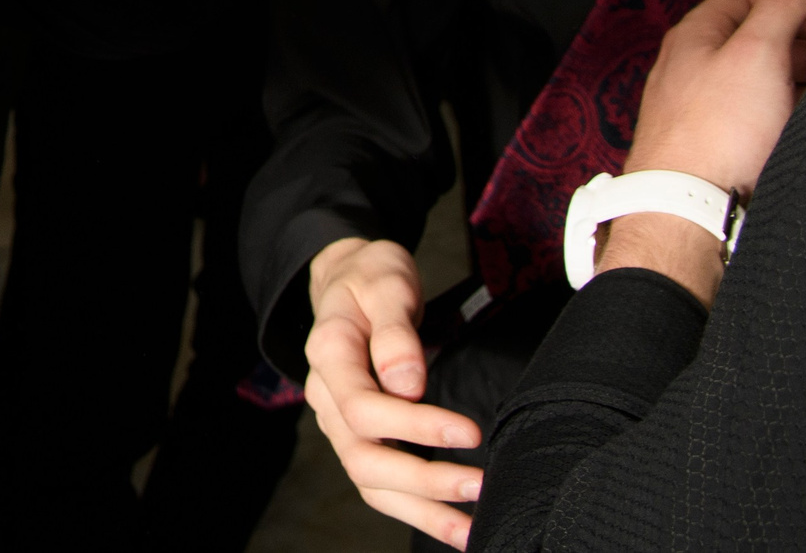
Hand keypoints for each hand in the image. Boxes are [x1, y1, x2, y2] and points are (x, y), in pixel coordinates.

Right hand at [304, 236, 481, 547]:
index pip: (362, 408)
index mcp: (328, 355)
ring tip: (473, 529)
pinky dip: (417, 511)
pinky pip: (381, 484)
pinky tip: (457, 526)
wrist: (350, 282)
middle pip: (363, 457)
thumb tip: (407, 384)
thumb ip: (395, 332)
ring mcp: (339, 423)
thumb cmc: (371, 278)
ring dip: (421, 509)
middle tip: (480, 482)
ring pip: (370, 482)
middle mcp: (326, 397)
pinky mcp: (360, 437)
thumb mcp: (386, 283)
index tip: (469, 432)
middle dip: (422, 480)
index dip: (415, 427)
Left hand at [595, 0, 805, 305]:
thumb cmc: (712, 135)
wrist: (688, 208)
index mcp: (693, 36)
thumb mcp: (758, 53)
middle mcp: (688, 68)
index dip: (792, 3)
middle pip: (751, 37)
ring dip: (791, 81)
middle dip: (798, 43)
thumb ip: (781, 5)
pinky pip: (750, 117)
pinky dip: (778, 114)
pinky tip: (795, 130)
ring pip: (753, 79)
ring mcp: (695, 107)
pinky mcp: (709, 144)